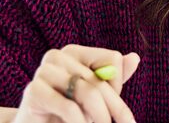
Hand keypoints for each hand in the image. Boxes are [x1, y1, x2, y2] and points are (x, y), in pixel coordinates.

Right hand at [14, 44, 139, 122]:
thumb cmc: (67, 114)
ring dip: (99, 117)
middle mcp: (57, 56)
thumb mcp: (95, 97)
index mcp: (74, 52)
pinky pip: (70, 108)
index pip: (112, 59)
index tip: (116, 106)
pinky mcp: (33, 92)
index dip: (118, 85)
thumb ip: (113, 79)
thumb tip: (135, 58)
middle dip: (114, 108)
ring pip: (88, 93)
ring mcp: (43, 72)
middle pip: (100, 79)